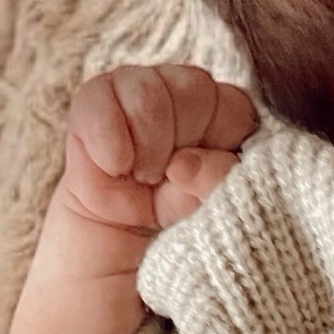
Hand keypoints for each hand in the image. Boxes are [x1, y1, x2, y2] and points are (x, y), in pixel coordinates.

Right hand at [59, 63, 258, 237]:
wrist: (126, 247)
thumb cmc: (181, 223)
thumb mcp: (213, 210)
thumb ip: (217, 181)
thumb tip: (183, 164)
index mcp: (227, 117)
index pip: (236, 104)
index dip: (220, 142)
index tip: (202, 178)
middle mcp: (187, 95)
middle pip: (193, 86)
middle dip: (181, 140)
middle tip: (167, 178)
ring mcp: (140, 91)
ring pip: (146, 86)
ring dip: (146, 140)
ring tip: (142, 175)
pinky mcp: (97, 100)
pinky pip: (99, 94)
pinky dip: (108, 135)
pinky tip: (115, 165)